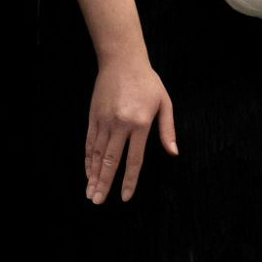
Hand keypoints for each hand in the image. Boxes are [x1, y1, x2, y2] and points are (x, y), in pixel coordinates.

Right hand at [84, 54, 175, 203]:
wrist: (122, 60)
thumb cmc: (146, 81)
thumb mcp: (164, 103)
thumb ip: (167, 130)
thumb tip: (173, 152)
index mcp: (139, 124)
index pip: (134, 160)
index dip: (129, 181)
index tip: (124, 197)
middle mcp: (120, 124)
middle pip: (111, 161)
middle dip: (104, 184)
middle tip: (97, 201)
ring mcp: (104, 120)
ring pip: (97, 153)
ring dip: (93, 175)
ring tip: (90, 192)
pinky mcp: (94, 116)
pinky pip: (89, 141)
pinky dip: (88, 158)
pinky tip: (87, 171)